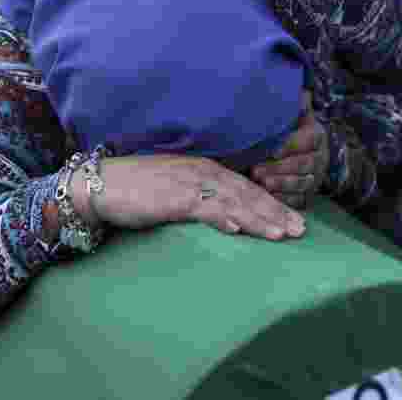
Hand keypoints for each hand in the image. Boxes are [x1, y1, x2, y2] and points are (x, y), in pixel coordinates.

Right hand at [74, 154, 306, 241]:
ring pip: (232, 201)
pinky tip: (238, 228)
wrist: (100, 185)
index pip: (246, 187)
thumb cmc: (136, 190)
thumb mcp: (176, 190)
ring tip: (281, 233)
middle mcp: (202, 171)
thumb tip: (229, 219)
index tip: (294, 218)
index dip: (272, 202)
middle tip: (301, 230)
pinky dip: (222, 217)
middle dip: (276, 211)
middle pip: (247, 193)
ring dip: (258, 218)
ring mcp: (188, 182)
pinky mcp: (172, 197)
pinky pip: (202, 207)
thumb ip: (202, 200)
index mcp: (204, 168)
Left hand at [249, 91, 329, 208]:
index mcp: (317, 135)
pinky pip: (300, 200)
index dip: (291, 145)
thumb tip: (297, 90)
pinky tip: (269, 196)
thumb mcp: (295, 115)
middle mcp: (320, 158)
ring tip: (262, 182)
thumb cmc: (292, 130)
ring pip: (303, 183)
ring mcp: (316, 178)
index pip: (309, 140)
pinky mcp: (309, 194)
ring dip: (281, 184)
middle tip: (256, 170)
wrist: (306, 153)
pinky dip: (285, 199)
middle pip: (304, 165)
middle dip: (280, 168)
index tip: (272, 150)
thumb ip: (294, 104)